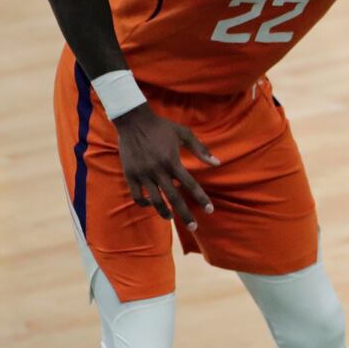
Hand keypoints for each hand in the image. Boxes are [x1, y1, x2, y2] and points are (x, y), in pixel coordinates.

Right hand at [113, 105, 218, 228]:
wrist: (133, 120)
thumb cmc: (162, 127)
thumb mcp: (184, 134)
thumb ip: (201, 150)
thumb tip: (218, 163)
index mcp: (172, 161)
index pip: (190, 185)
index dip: (201, 199)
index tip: (210, 210)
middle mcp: (158, 170)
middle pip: (173, 198)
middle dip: (184, 214)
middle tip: (194, 227)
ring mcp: (142, 173)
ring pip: (154, 200)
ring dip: (164, 212)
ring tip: (170, 218)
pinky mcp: (130, 174)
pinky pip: (137, 195)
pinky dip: (144, 203)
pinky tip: (151, 204)